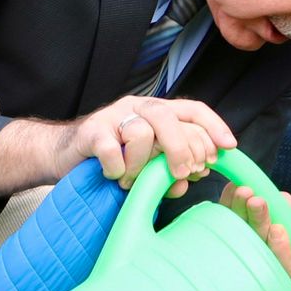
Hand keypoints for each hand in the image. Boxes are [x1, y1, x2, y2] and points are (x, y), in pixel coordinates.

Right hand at [70, 97, 234, 196]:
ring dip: (143, 164)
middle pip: (170, 118)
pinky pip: (112, 149)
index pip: (193, 110)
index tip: (227, 150)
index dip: (213, 128)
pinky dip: (118, 168)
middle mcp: (138, 108)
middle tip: (184, 174)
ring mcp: (113, 116)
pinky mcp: (91, 131)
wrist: (64, 155)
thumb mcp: (148, 167)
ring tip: (133, 180)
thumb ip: (171, 172)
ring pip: (142, 132)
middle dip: (184, 148)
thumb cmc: (113, 160)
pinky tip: (115, 176)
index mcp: (158, 112)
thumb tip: (188, 182)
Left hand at [224, 186, 290, 278]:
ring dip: (240, 208)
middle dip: (258, 220)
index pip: (282, 264)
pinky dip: (228, 199)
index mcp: (280, 262)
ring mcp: (238, 242)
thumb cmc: (285, 217)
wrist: (264, 207)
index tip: (279, 230)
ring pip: (238, 228)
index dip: (281, 250)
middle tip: (257, 202)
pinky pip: (224, 214)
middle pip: (257, 243)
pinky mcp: (223, 226)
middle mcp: (257, 257)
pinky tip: (232, 187)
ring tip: (244, 191)